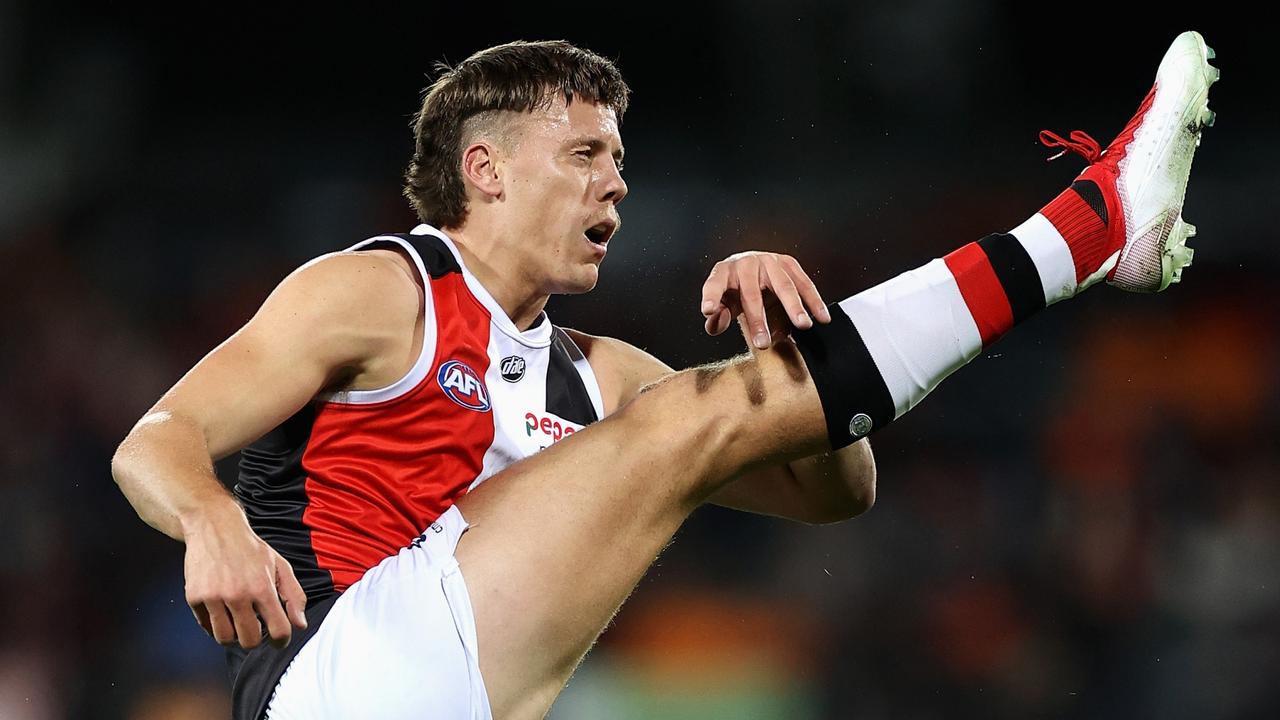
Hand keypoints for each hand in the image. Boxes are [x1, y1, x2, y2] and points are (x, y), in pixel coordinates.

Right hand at [182, 507, 307, 649]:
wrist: (214, 527)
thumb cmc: (250, 549)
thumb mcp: (279, 565)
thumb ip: (293, 595)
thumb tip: (300, 624)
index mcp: (262, 587)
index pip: (278, 630)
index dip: (281, 641)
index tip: (279, 640)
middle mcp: (238, 594)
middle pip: (249, 640)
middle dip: (255, 640)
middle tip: (255, 628)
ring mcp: (214, 597)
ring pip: (225, 639)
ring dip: (233, 636)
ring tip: (237, 621)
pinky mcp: (194, 597)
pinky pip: (206, 627)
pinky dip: (215, 624)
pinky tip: (222, 611)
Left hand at [700, 251, 831, 348]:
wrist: (752, 267)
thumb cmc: (735, 290)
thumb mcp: (722, 303)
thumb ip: (717, 317)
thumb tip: (715, 320)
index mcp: (723, 272)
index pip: (714, 284)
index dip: (711, 297)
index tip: (708, 310)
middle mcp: (746, 263)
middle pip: (751, 293)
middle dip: (758, 320)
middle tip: (762, 344)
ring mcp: (768, 261)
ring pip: (783, 285)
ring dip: (794, 306)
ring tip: (803, 325)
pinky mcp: (788, 263)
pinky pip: (803, 282)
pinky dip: (814, 300)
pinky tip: (822, 316)